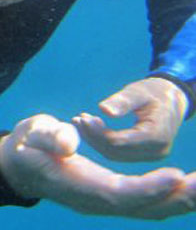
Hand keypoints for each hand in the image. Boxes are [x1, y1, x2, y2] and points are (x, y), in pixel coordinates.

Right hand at [0, 114, 195, 218]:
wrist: (20, 167)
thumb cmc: (26, 145)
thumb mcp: (31, 132)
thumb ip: (48, 136)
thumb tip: (68, 142)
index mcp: (77, 184)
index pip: (118, 192)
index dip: (148, 187)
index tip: (176, 175)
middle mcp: (95, 201)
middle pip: (143, 207)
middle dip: (177, 197)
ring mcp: (105, 203)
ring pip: (150, 210)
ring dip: (181, 200)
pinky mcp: (113, 198)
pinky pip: (147, 205)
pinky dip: (171, 198)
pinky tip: (189, 189)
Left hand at [73, 77, 188, 161]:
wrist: (171, 100)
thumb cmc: (153, 92)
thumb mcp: (137, 92)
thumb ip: (122, 101)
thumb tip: (104, 110)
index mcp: (156, 135)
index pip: (119, 141)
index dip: (97, 131)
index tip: (80, 117)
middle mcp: (156, 151)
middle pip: (115, 150)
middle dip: (93, 136)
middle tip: (76, 120)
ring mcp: (151, 156)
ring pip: (115, 154)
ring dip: (95, 140)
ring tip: (80, 122)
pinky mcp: (144, 155)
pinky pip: (119, 153)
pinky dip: (102, 142)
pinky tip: (90, 128)